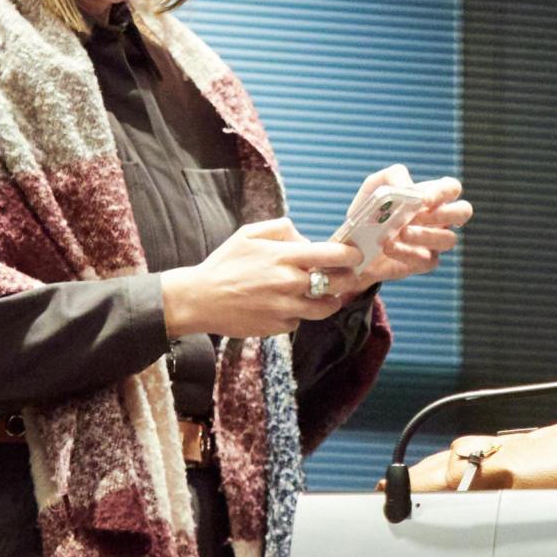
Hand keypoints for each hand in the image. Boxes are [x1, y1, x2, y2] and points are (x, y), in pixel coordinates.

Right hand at [161, 218, 364, 338]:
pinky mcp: (279, 327)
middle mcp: (288, 283)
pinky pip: (301, 320)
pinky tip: (289, 305)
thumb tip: (306, 239)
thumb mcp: (249, 234)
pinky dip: (301, 313)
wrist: (200, 300)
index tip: (356, 255)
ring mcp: (285, 307)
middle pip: (337, 284)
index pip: (332, 255)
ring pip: (325, 308)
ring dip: (330, 300)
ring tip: (325, 294)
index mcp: (283, 256)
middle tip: (348, 276)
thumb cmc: (224, 263)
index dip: (351, 255)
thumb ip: (281, 229)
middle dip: (348, 280)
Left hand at [349, 165, 471, 288]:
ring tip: (400, 232)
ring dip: (425, 235)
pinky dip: (407, 253)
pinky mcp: (424, 262)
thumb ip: (393, 176)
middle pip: (463, 212)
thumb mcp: (375, 185)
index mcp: (431, 197)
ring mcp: (434, 242)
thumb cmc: (372, 209)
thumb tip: (409, 187)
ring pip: (448, 240)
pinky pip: (427, 260)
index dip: (444, 192)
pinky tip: (389, 247)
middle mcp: (438, 219)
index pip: (452, 188)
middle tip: (419, 215)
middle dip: (445, 213)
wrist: (354, 243)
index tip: (424, 200)